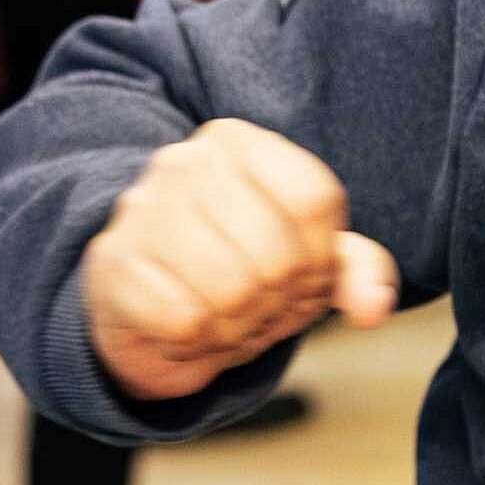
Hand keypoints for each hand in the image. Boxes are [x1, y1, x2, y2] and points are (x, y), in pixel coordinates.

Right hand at [81, 119, 400, 401]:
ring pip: (232, 291)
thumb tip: (374, 307)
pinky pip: (184, 321)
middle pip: (278, 255)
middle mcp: (186, 163)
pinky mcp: (110, 262)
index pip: (315, 199)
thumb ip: (355, 269)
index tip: (306, 277)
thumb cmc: (235, 265)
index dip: (323, 258)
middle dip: (283, 302)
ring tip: (230, 320)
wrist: (139, 299)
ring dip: (242, 327)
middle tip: (265, 309)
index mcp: (240, 143)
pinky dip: (198, 341)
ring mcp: (142, 209)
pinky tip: (190, 330)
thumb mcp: (306, 258)